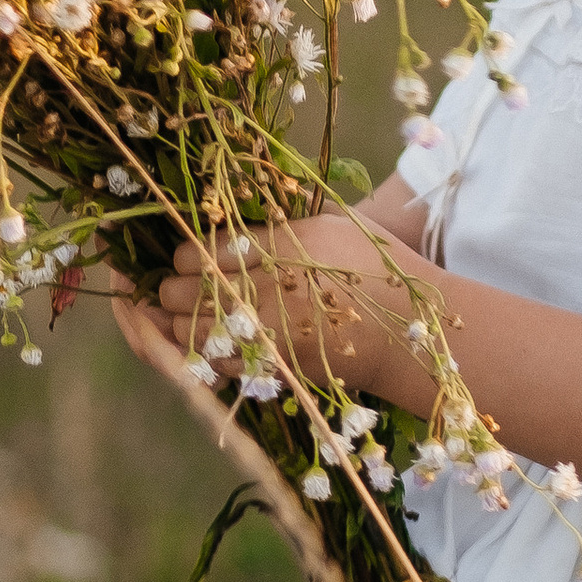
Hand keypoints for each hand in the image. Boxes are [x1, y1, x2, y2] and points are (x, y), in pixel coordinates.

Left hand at [152, 213, 431, 395]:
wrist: (408, 334)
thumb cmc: (375, 267)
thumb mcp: (333, 224)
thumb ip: (282, 221)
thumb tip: (231, 213)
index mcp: (284, 246)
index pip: (204, 250)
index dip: (186, 255)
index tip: (188, 257)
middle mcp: (272, 290)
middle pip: (188, 291)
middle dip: (173, 289)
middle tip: (174, 287)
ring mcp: (271, 334)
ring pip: (193, 332)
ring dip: (179, 324)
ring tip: (183, 316)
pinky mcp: (276, 368)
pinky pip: (219, 365)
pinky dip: (204, 355)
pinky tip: (208, 344)